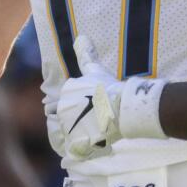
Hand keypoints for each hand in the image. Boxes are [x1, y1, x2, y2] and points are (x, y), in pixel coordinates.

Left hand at [56, 38, 123, 159]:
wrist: (124, 106)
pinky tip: (88, 144)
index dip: (77, 109)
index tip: (92, 109)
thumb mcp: (96, 69)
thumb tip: (81, 37)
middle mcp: (62, 109)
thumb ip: (86, 54)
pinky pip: (71, 149)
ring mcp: (68, 127)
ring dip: (77, 135)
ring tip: (92, 132)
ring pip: (68, 135)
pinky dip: (78, 149)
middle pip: (65, 121)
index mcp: (65, 92)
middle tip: (94, 121)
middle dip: (76, 123)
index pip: (64, 105)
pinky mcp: (76, 142)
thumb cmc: (110, 87)